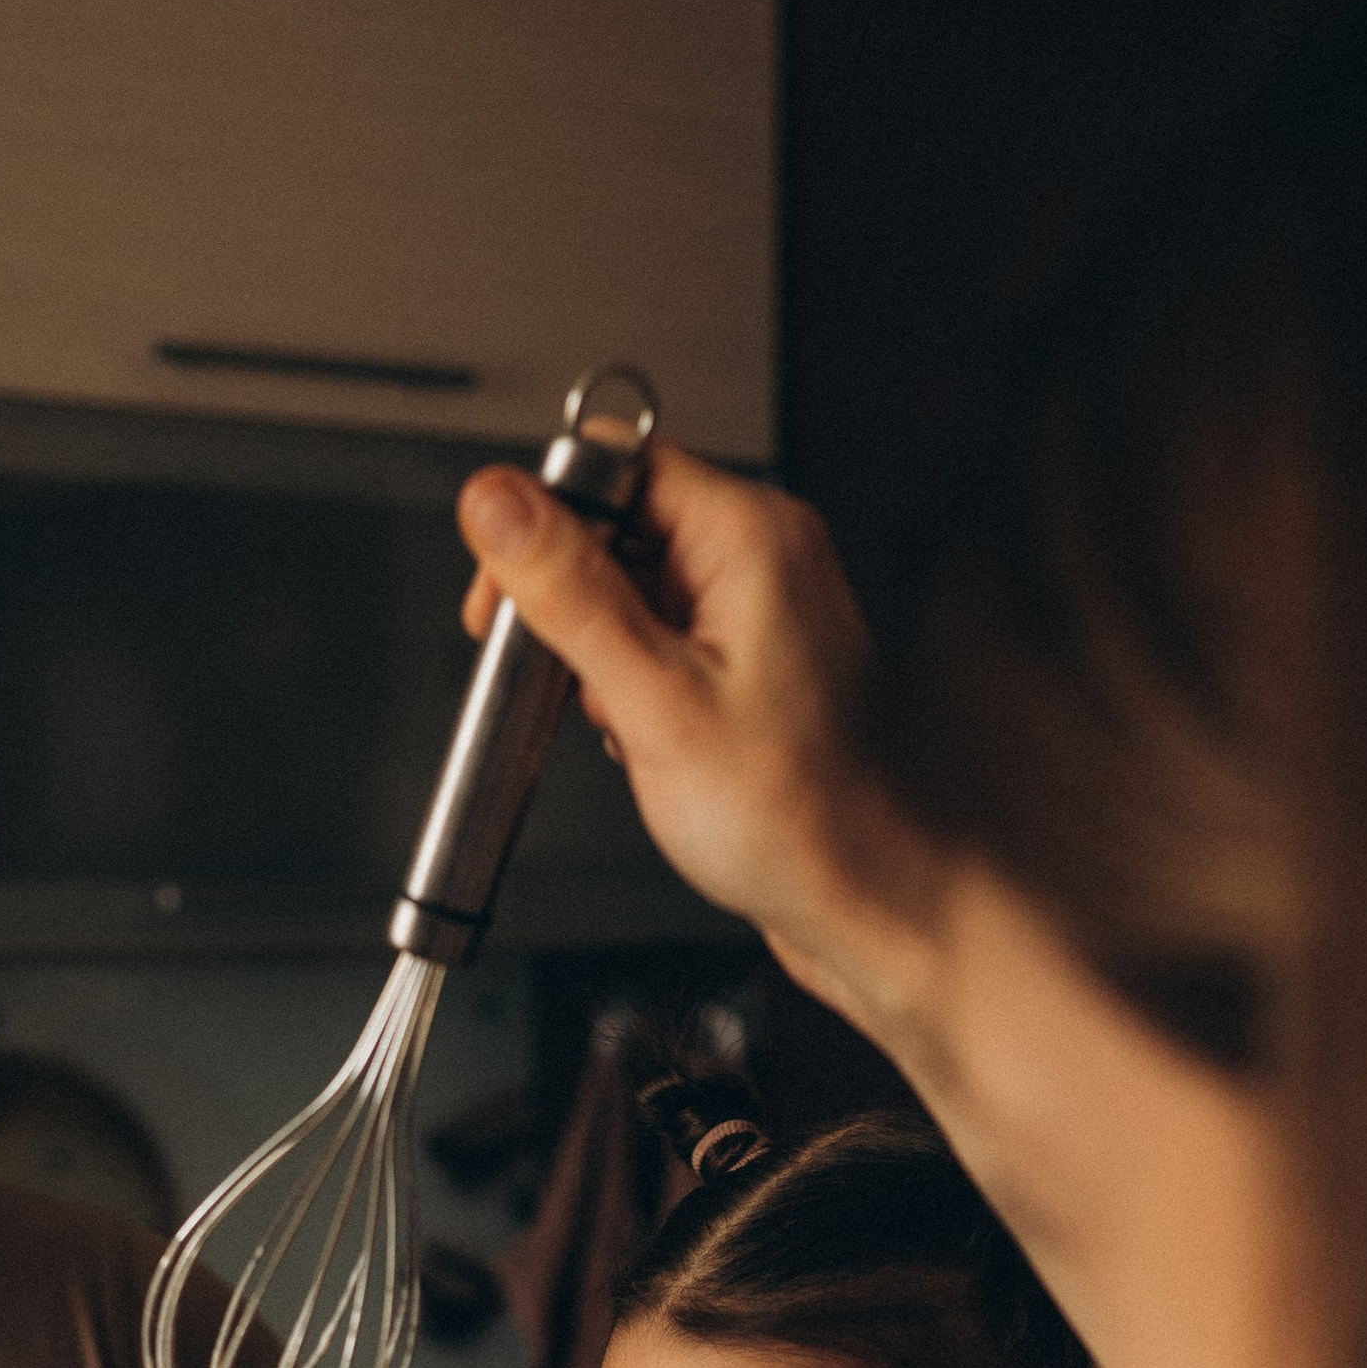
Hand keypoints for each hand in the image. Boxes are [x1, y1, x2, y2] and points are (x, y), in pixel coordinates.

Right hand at [456, 442, 950, 1041]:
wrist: (872, 904)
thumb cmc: (800, 819)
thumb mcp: (654, 700)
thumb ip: (568, 592)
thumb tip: (494, 499)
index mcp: (753, 536)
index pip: (619, 463)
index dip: (546, 520)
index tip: (507, 590)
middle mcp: (765, 558)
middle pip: (621, 524)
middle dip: (570, 601)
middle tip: (556, 675)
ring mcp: (762, 613)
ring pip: (635, 590)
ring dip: (599, 655)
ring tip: (622, 726)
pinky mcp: (753, 666)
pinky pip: (664, 641)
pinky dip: (633, 686)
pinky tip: (643, 741)